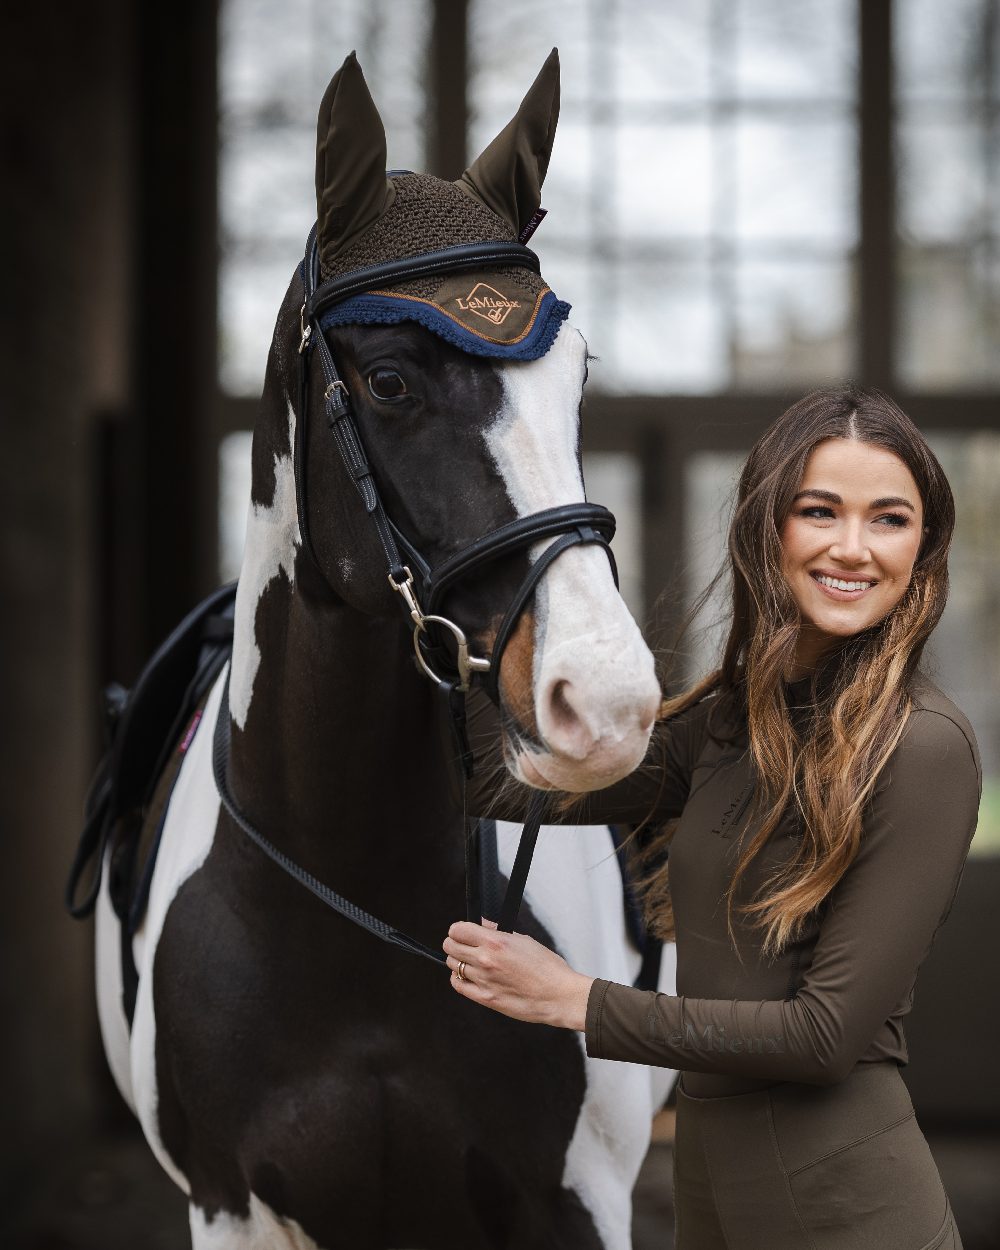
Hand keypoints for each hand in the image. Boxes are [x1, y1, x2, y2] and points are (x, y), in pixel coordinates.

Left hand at [443, 919, 593, 1030]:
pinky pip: (458, 985)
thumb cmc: (548, 968)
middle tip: (465, 944)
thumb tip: (482, 924)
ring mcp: (483, 980)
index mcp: (496, 942)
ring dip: (458, 960)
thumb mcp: (524, 940)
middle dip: (455, 942)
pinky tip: (468, 976)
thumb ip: (498, 931)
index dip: (458, 929)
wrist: (558, 996)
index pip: (458, 930)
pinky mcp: (485, 998)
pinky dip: (459, 978)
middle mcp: (485, 960)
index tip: (463, 931)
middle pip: (450, 946)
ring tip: (470, 961)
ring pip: (453, 965)